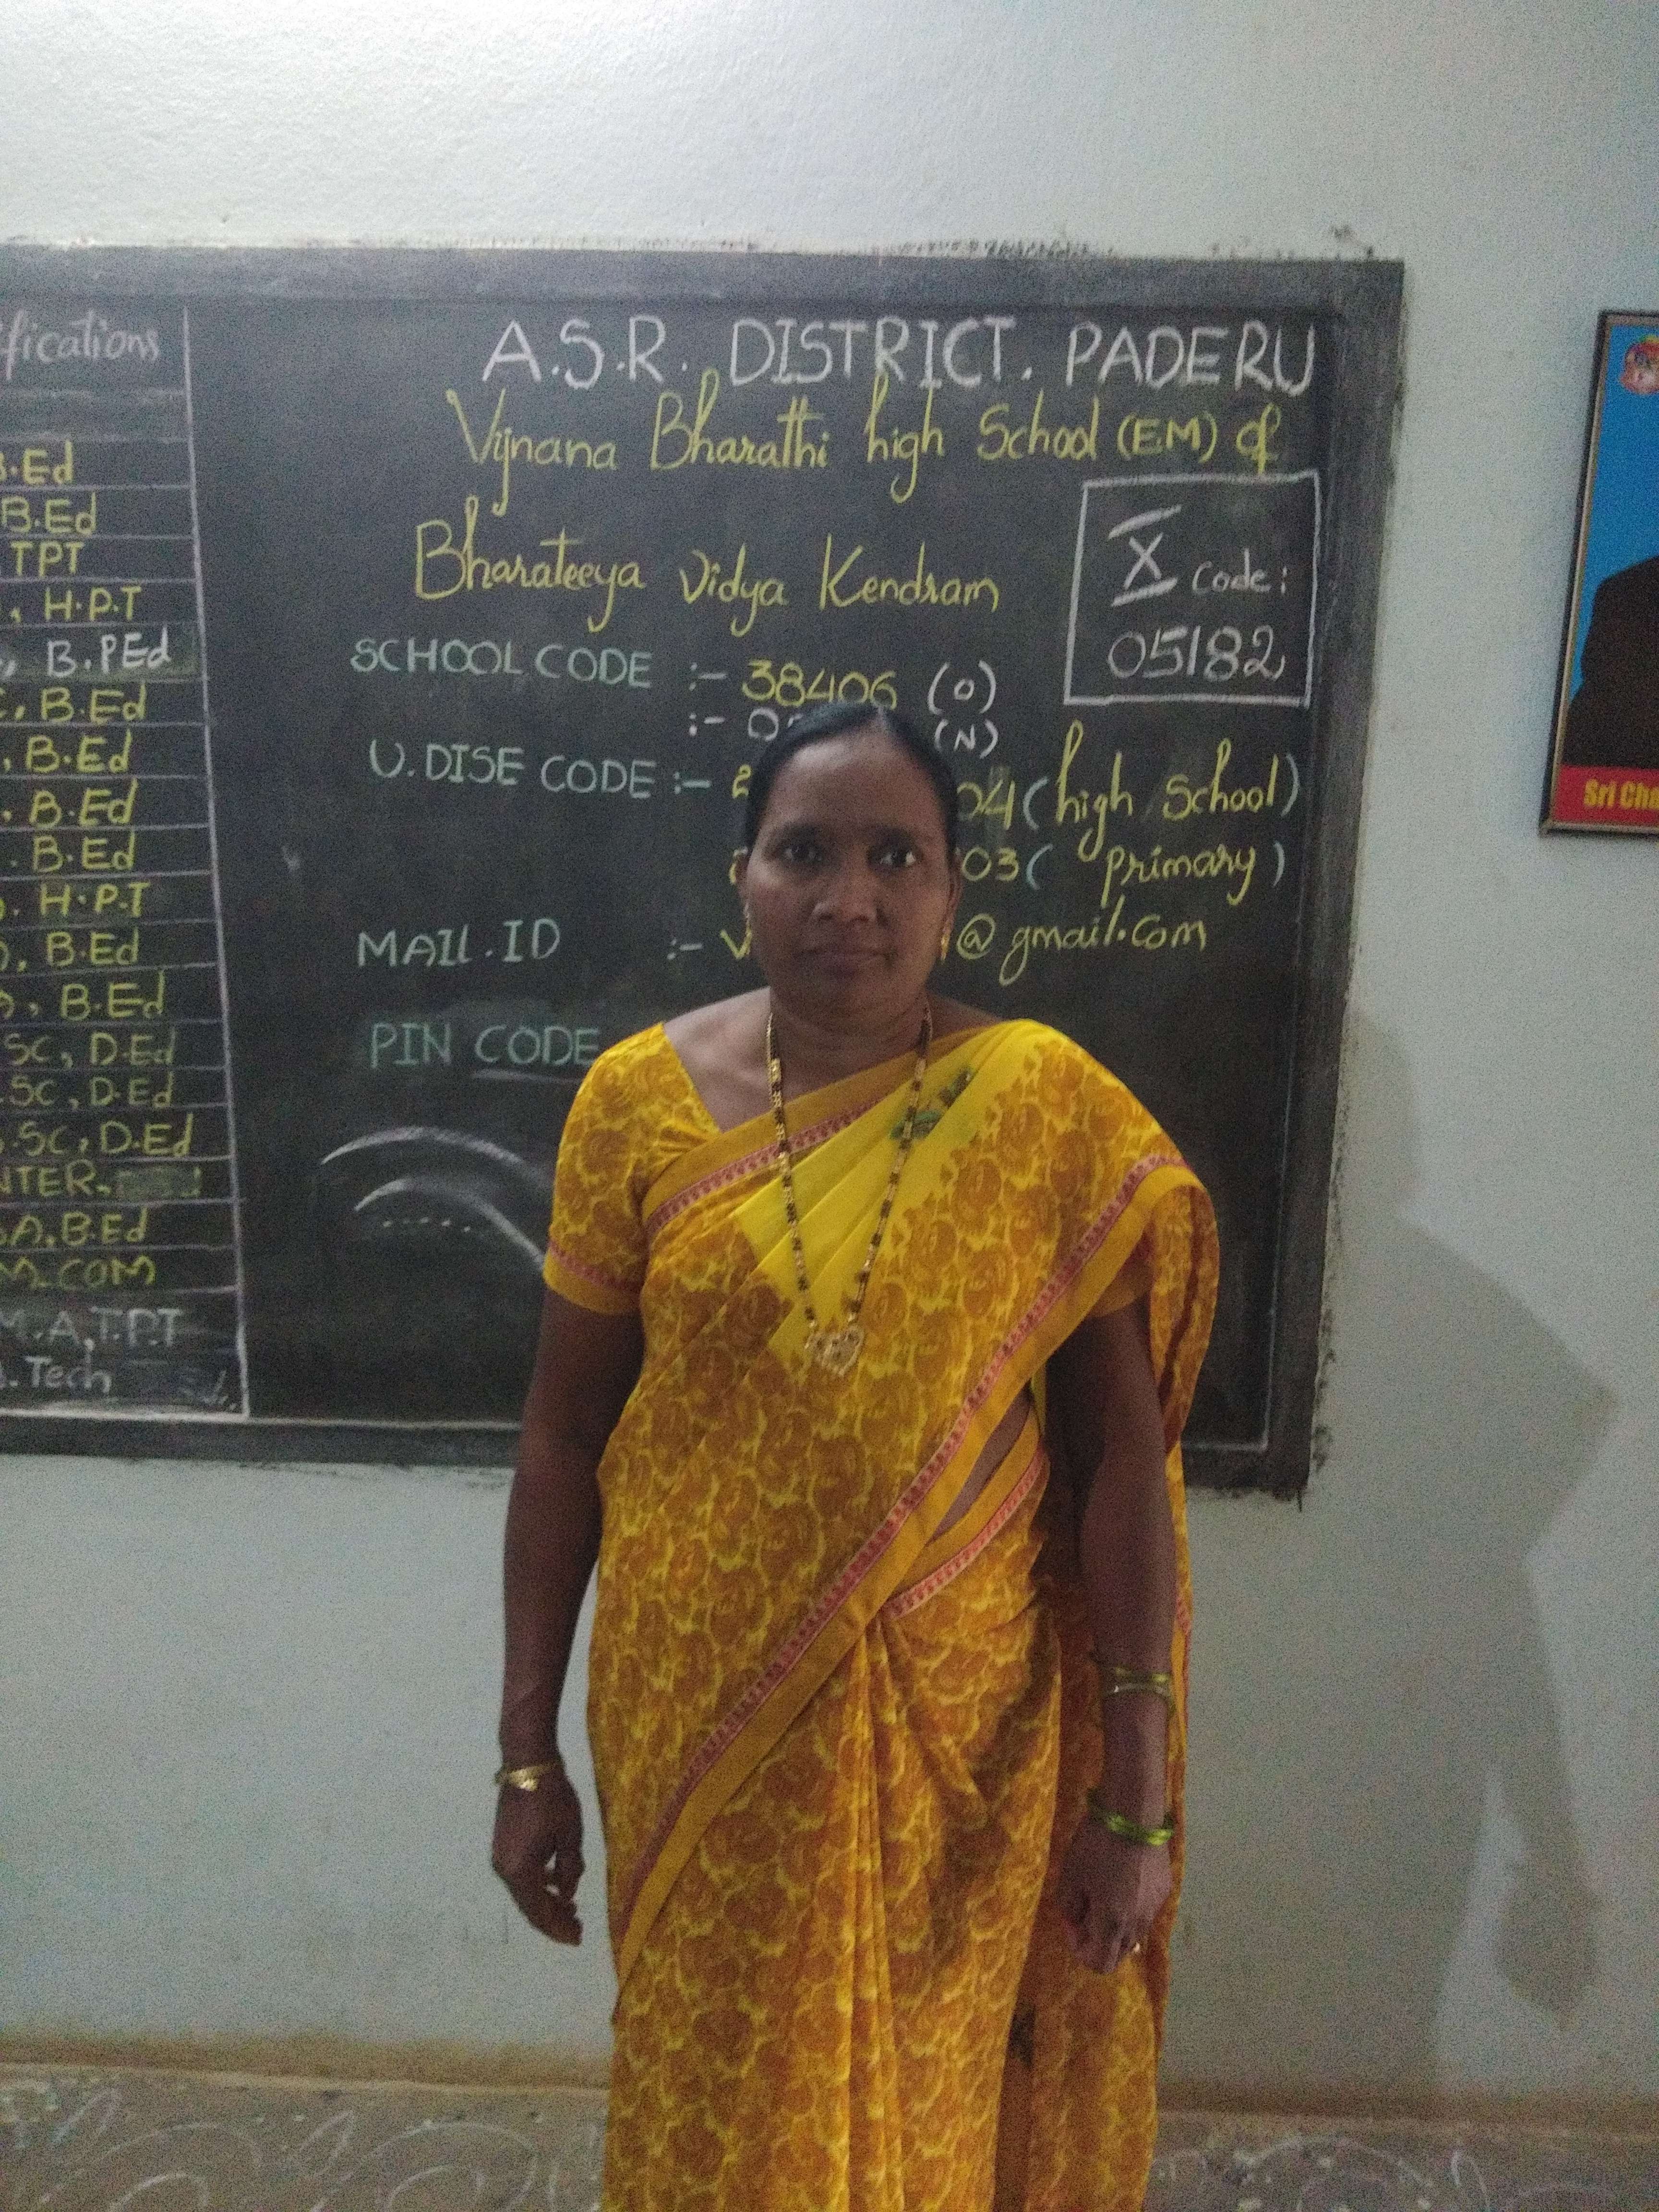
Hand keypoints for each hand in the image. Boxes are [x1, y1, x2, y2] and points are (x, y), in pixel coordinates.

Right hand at [491, 1761, 584, 1943]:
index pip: (540, 1910)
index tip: (577, 1938)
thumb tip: (567, 1895)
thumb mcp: (570, 1836)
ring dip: (546, 1902)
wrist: (528, 1765)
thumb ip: (570, 1869)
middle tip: (577, 1929)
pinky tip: (555, 1883)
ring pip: (524, 1892)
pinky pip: (521, 1876)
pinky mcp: (503, 1846)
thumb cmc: (553, 1800)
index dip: (559, 1927)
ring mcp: (501, 1858)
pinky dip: (538, 1885)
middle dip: (553, 1920)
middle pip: (529, 1906)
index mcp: (520, 1871)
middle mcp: (505, 1869)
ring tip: (570, 1910)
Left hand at [1056, 1817, 1171, 1973]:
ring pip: (1134, 1933)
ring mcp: (1155, 1906)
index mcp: (1113, 1923)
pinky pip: (1145, 1911)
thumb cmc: (1096, 1845)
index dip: (1080, 1949)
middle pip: (1118, 1953)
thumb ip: (1069, 1907)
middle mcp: (1138, 1923)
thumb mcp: (1070, 1875)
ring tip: (1104, 1893)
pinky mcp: (1165, 1889)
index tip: (1072, 1921)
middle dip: (1098, 1940)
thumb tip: (1077, 1920)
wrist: (1133, 1811)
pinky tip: (1122, 1879)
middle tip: (1085, 1910)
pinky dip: (1131, 1908)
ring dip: (1115, 1925)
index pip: (1100, 1964)